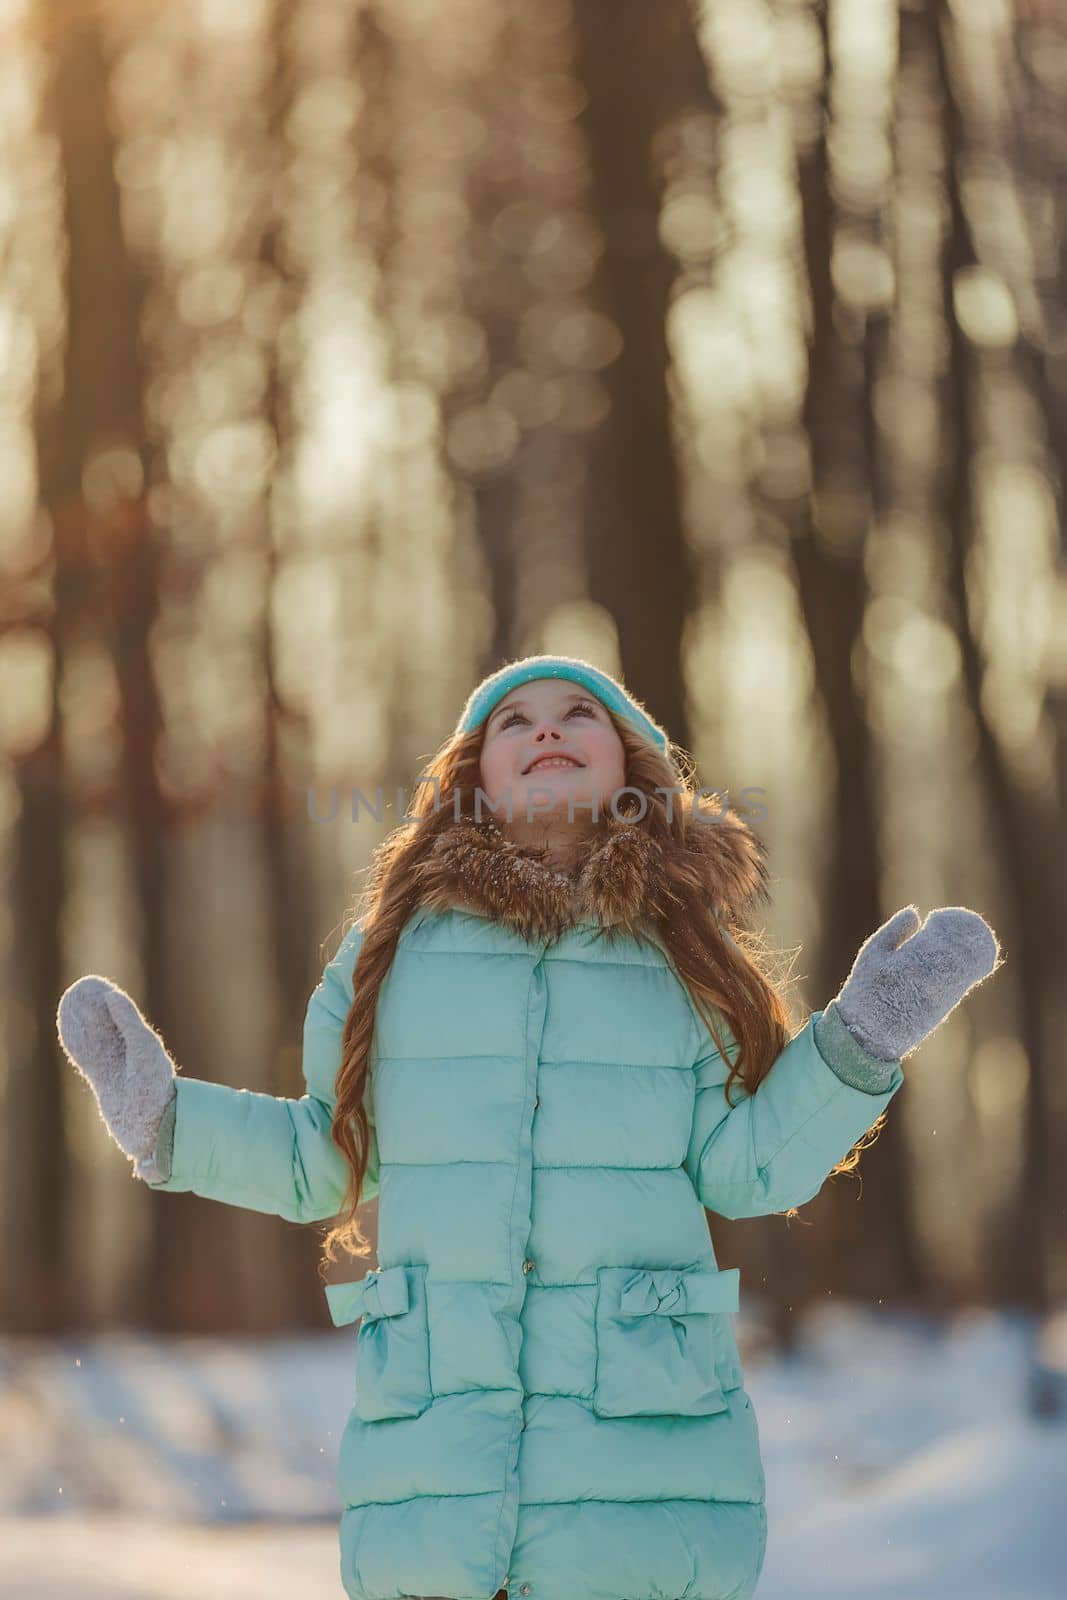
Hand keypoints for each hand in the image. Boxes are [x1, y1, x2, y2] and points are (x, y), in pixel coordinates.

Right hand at [57, 976, 177, 1173]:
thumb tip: (111, 995)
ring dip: (84, 1025)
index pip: (123, 1015)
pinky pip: (88, 1059)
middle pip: (108, 1026)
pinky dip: (78, 1044)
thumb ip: (129, 1023)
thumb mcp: (144, 1050)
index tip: (94, 986)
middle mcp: (132, 1055)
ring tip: (69, 1007)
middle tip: (77, 992)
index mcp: (146, 1045)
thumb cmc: (155, 1089)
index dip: (108, 1000)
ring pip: (96, 1041)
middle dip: (93, 1010)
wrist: (150, 1130)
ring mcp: (117, 1070)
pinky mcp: (105, 1085)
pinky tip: (68, 1033)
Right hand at [834, 906, 1002, 1061]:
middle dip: (960, 937)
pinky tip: (964, 962)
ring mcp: (940, 996)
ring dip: (966, 953)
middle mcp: (930, 979)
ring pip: (963, 969)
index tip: (939, 918)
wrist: (868, 1033)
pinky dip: (965, 970)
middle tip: (957, 926)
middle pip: (957, 952)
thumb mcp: (872, 955)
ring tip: (963, 940)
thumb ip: (894, 932)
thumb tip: (915, 913)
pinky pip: (960, 984)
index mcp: (910, 962)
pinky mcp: (943, 1009)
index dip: (946, 925)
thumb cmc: (865, 990)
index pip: (940, 938)